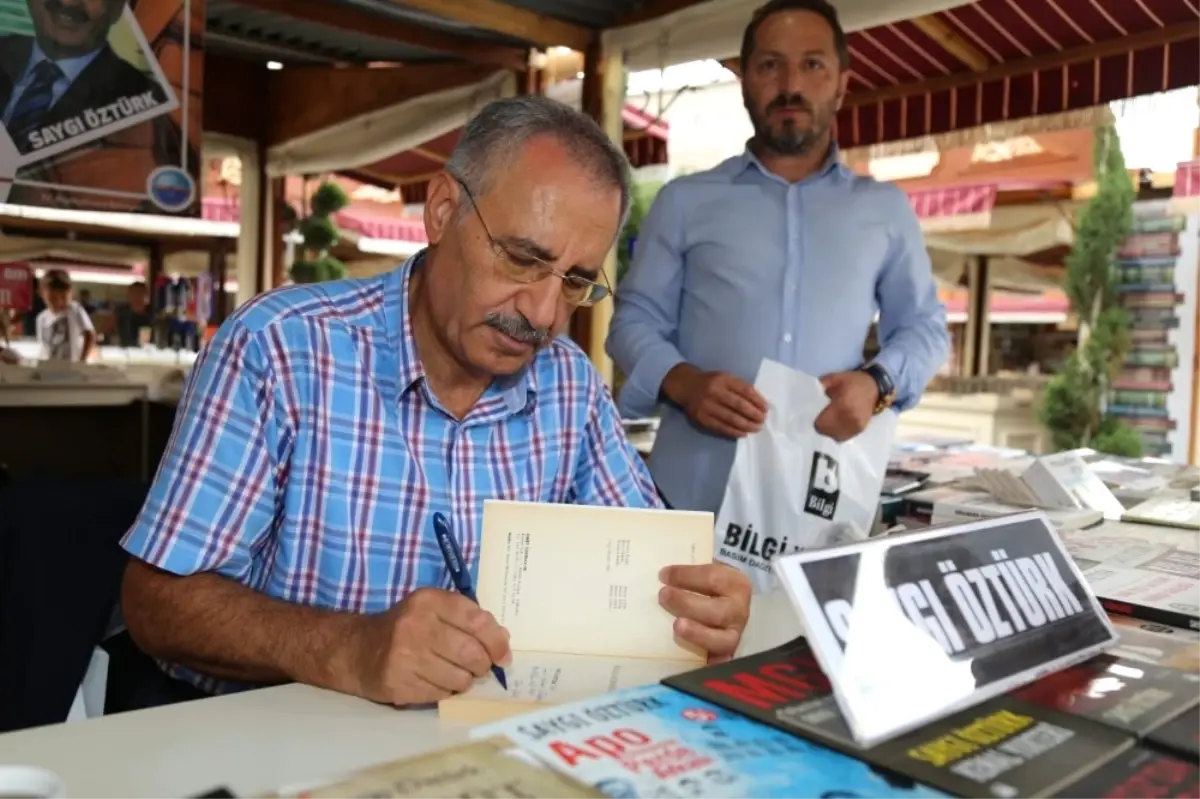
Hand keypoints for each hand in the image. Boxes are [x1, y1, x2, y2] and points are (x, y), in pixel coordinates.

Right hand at [345, 588, 511, 705]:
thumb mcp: (433, 610)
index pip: (476, 620)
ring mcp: (405, 657)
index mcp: (428, 601)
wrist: (358, 650)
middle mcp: (416, 626)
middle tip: (481, 668)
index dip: (496, 641)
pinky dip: (447, 691)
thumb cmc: (405, 627)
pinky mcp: (399, 684)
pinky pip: (441, 694)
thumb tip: (502, 640)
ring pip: (459, 679)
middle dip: (483, 665)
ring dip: (466, 681)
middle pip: (471, 653)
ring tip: (457, 674)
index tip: (503, 655)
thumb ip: (468, 619)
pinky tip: (437, 681)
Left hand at [658, 564, 750, 661]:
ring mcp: (733, 636)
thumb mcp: (704, 573)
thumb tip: (661, 574)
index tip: (663, 575)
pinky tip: (687, 661)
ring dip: (697, 633)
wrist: (724, 603)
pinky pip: (717, 663)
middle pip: (718, 611)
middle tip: (663, 596)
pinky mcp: (725, 655)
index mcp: (735, 584)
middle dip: (688, 603)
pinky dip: (704, 664)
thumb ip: (687, 574)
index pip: (712, 578)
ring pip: (721, 640)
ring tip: (676, 626)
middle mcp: (738, 611)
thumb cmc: (707, 585)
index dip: (687, 576)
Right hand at [668, 366, 767, 437]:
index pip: (745, 390)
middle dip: (754, 414)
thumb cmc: (711, 383)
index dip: (757, 400)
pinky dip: (734, 431)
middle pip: (738, 405)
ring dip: (746, 425)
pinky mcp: (702, 419)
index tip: (766, 408)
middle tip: (762, 420)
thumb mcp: (725, 378)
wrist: (686, 387)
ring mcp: (707, 406)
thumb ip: (740, 387)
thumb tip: (759, 403)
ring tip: (756, 428)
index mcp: (723, 379)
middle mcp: (714, 392)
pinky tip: (743, 433)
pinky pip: (721, 427)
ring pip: (731, 418)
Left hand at [814, 370, 878, 441]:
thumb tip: (808, 395)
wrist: (875, 387)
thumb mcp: (834, 378)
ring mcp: (856, 426)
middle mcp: (850, 419)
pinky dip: (837, 433)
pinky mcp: (860, 430)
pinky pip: (843, 437)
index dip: (815, 419)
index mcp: (842, 405)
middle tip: (820, 417)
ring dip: (829, 430)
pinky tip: (836, 425)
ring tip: (828, 421)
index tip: (814, 413)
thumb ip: (820, 386)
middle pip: (826, 431)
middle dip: (821, 425)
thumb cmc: (852, 382)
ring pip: (834, 436)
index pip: (821, 423)